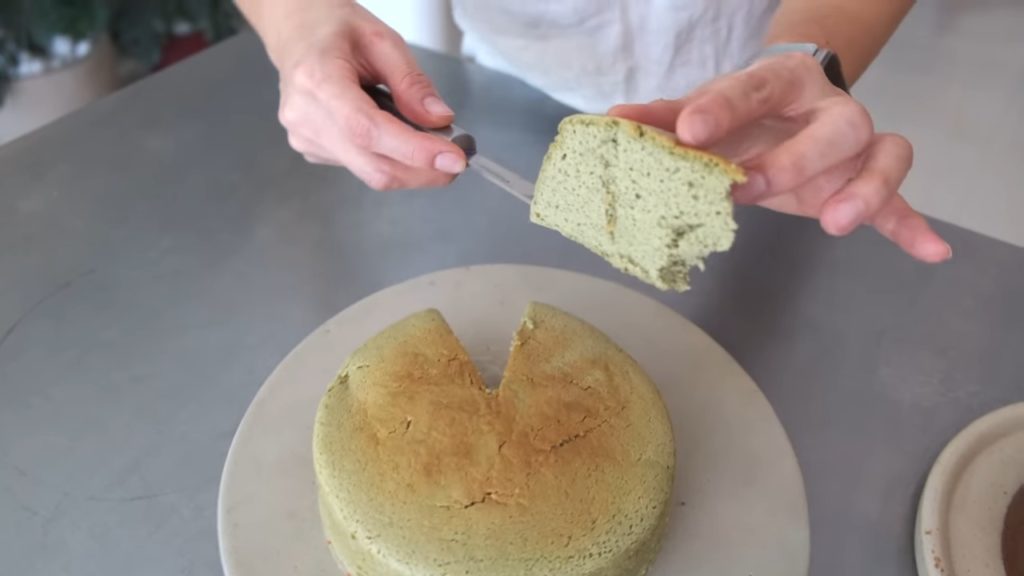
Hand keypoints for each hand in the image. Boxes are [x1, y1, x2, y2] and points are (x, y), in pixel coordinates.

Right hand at [272, 3, 465, 189]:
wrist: (297, 32)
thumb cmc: (335, 30)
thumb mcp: (382, 40)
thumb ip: (412, 82)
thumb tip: (439, 120)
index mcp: (318, 80)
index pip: (369, 131)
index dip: (415, 151)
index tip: (453, 159)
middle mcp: (306, 117)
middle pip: (374, 166)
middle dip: (424, 171)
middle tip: (456, 160)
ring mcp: (305, 137)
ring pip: (371, 172)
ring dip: (410, 166)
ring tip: (426, 140)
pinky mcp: (312, 150)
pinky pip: (361, 167)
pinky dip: (390, 159)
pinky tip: (392, 135)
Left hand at [609, 52, 950, 262]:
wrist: (786, 103)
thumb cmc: (741, 111)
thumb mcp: (703, 111)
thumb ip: (663, 118)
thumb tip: (614, 121)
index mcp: (781, 82)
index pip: (756, 87)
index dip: (723, 108)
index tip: (689, 132)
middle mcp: (828, 109)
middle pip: (837, 124)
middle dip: (794, 158)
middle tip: (747, 187)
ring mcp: (854, 147)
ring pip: (884, 153)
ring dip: (865, 189)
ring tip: (836, 225)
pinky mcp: (865, 181)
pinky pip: (900, 199)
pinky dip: (913, 225)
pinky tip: (932, 252)